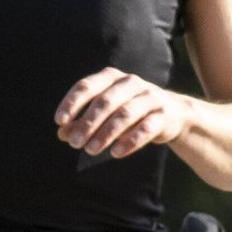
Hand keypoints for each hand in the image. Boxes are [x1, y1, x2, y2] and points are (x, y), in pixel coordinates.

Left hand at [54, 66, 187, 161]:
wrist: (172, 114)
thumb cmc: (130, 112)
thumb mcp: (105, 114)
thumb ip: (82, 121)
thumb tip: (62, 134)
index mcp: (112, 77)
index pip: (87, 86)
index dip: (72, 103)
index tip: (60, 121)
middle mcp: (131, 83)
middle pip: (105, 101)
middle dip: (88, 123)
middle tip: (74, 143)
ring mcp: (150, 97)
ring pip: (124, 115)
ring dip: (105, 134)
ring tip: (91, 150)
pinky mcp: (164, 115)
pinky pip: (146, 128)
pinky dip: (130, 141)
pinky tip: (116, 153)